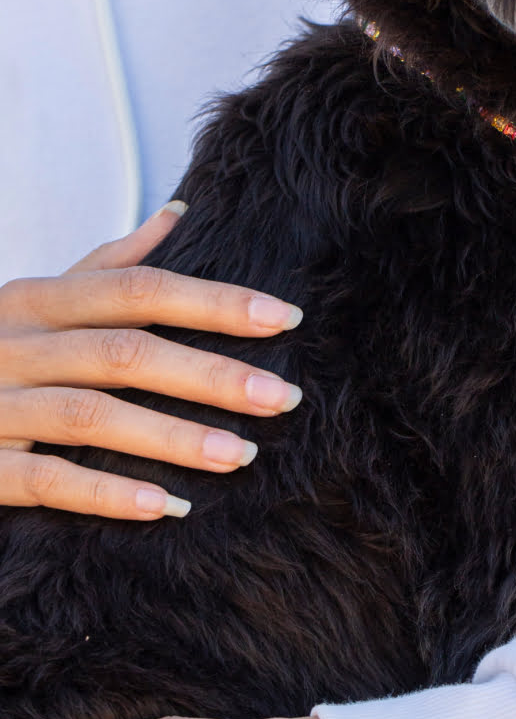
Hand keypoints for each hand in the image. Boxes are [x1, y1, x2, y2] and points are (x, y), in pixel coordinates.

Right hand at [0, 203, 303, 518]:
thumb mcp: (41, 298)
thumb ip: (109, 264)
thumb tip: (178, 213)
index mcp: (41, 298)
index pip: (141, 289)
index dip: (215, 302)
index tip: (285, 318)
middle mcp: (15, 341)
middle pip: (126, 352)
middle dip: (212, 375)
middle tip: (284, 397)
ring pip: (90, 416)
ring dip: (173, 436)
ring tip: (242, 454)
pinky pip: (45, 480)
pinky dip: (107, 493)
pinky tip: (167, 506)